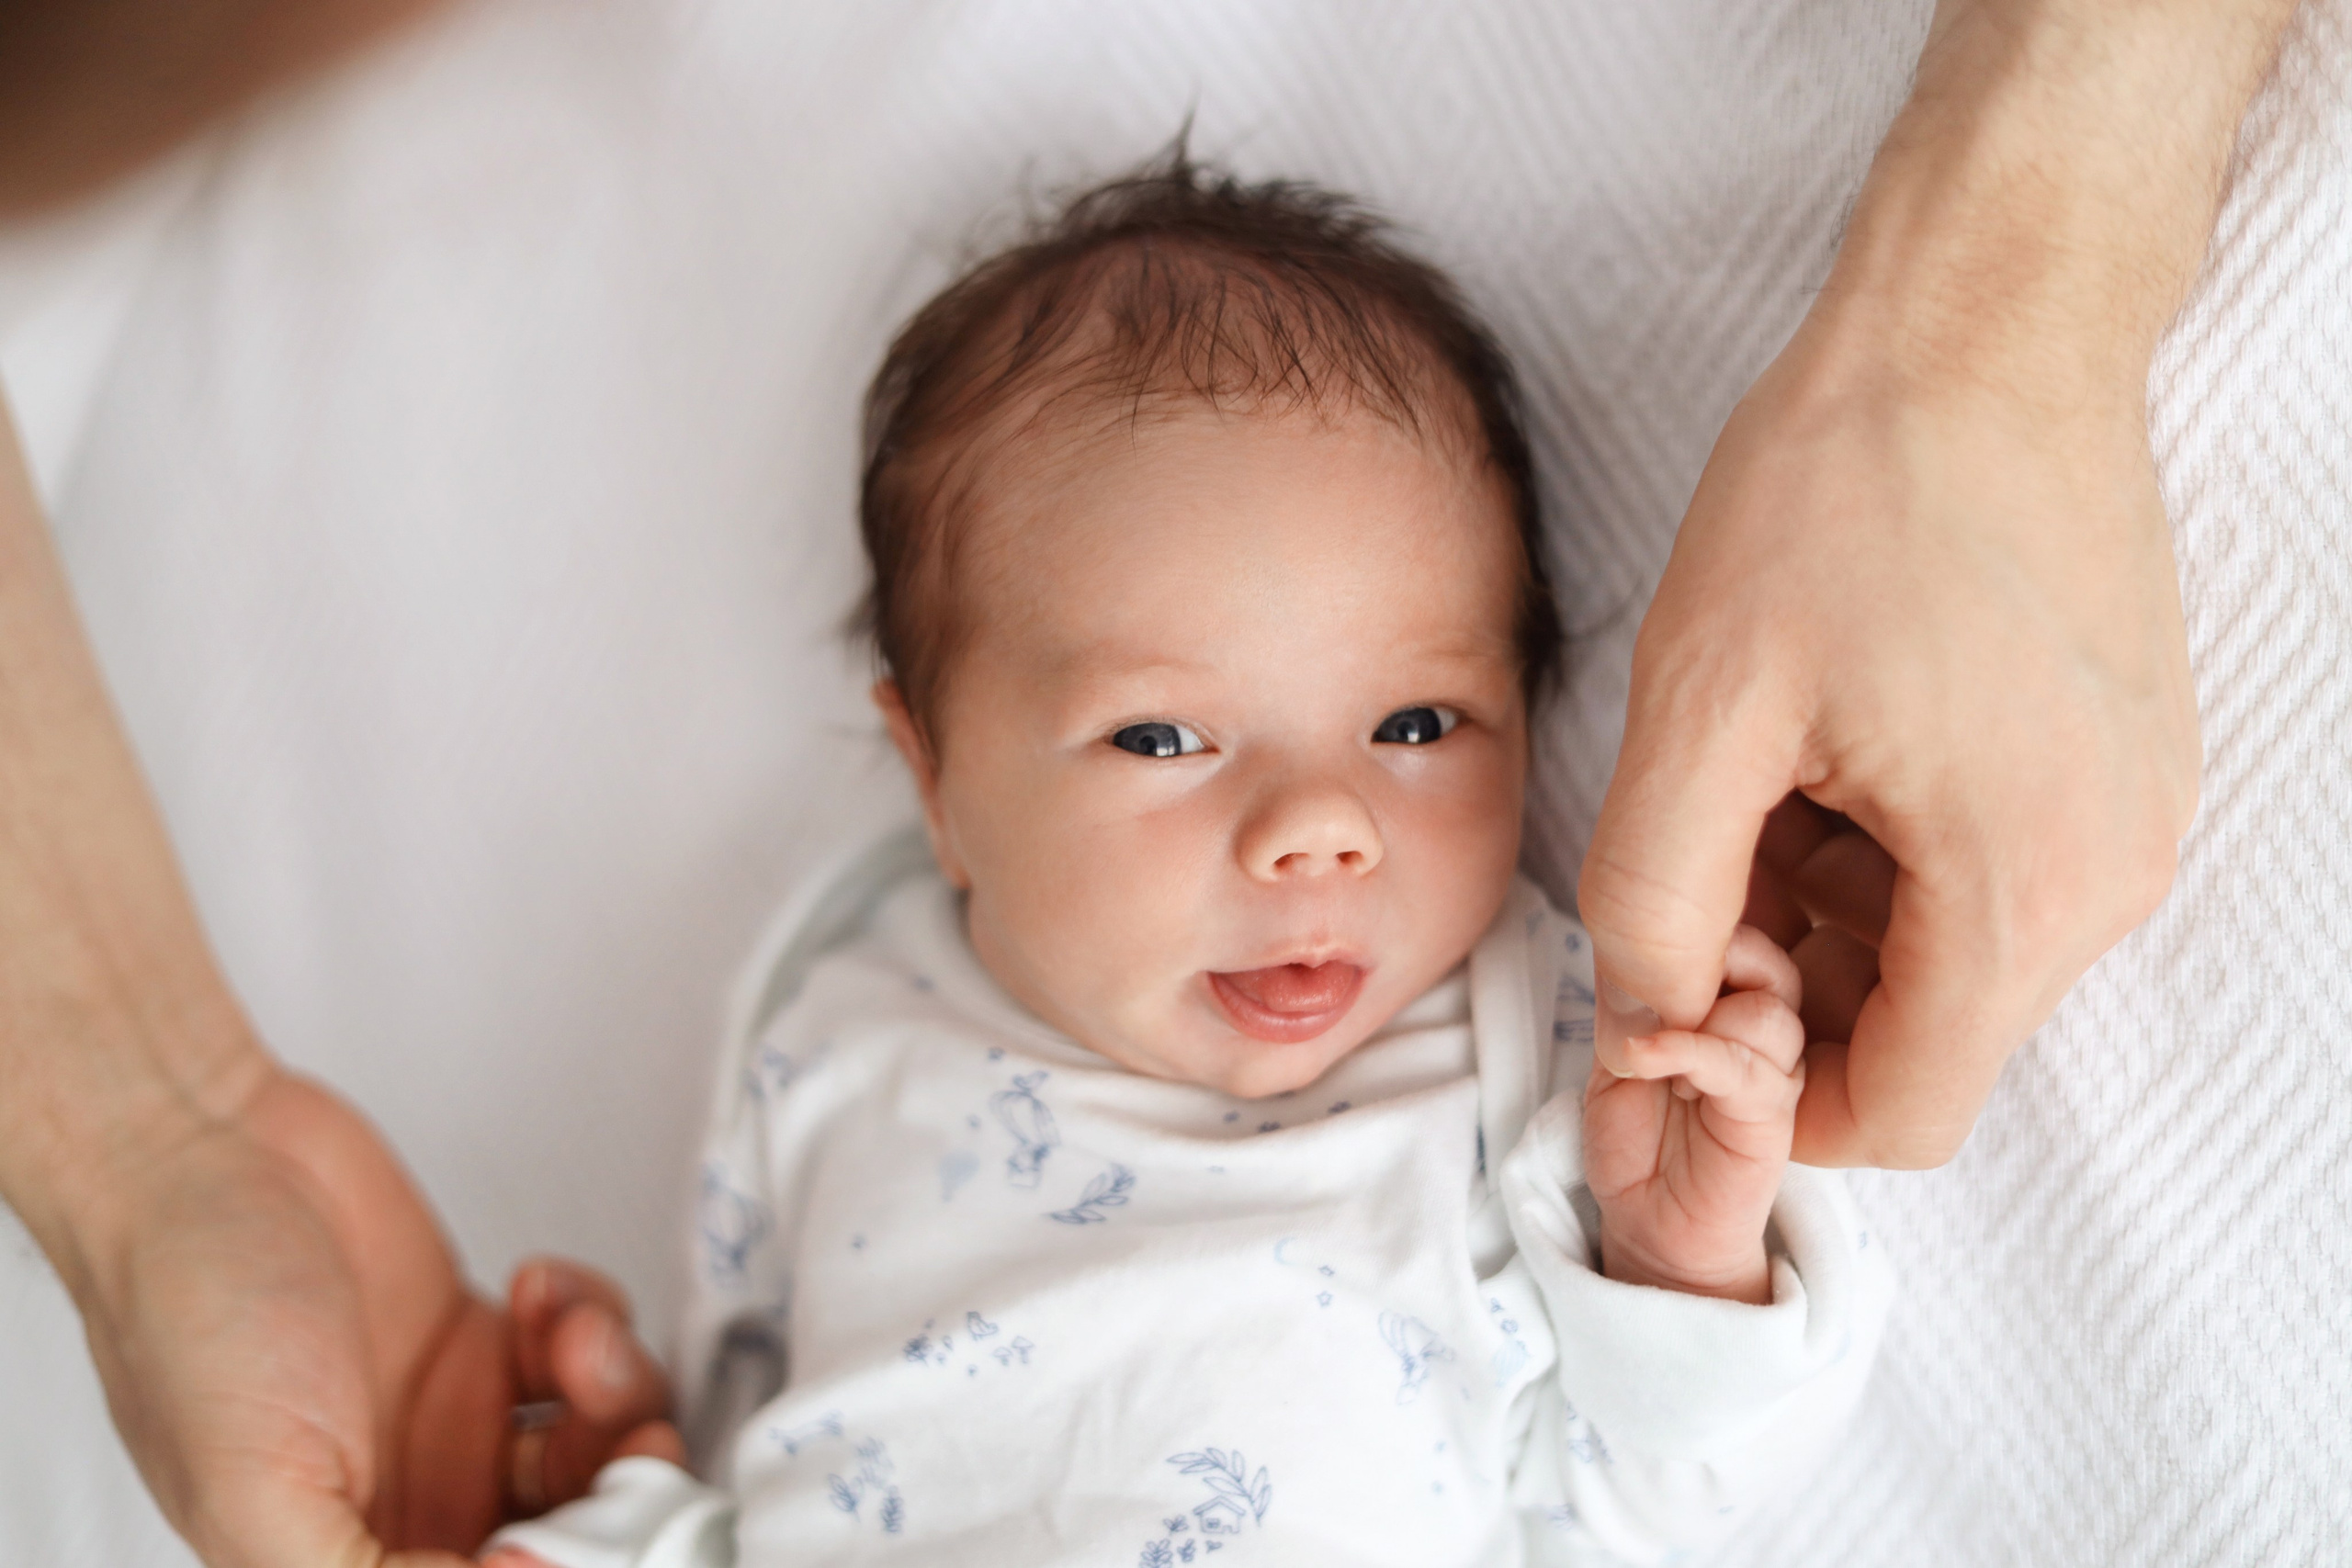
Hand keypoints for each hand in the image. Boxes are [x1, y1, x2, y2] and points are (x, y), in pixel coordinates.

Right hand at [77, 1069, 679, 1567]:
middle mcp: (418, 1509)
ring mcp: (461, 1425)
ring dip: (614, 1394)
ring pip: (603, 1450)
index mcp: (350, 1564)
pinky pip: (591, 1359)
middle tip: (626, 1432)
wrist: (195, 1153)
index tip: (595, 1522)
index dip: (565, 1567)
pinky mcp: (492, 1342)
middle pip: (579, 1536)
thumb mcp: (253, 1491)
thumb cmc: (184, 1312)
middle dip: (622, 1487)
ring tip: (568, 1338)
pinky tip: (535, 1295)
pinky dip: (589, 1321)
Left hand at [1574, 0, 2299, 1169]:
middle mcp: (2110, 875)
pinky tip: (1826, 741)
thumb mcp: (1703, 702)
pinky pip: (1992, 868)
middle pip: (1926, 1029)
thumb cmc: (1851, 486)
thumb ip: (1656, 893)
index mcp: (2020, 890)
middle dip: (1793, 979)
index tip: (1686, 993)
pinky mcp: (2123, 757)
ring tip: (1760, 771)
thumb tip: (1644, 1018)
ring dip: (1834, 905)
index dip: (1771, 1092)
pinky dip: (1891, 846)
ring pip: (1952, 949)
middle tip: (1701, 852)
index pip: (1904, 1115)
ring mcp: (2131, 813)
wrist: (1990, 320)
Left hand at [1582, 926, 1802, 1303]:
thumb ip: (1632, 994)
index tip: (1634, 955)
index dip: (1694, 929)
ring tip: (1646, 1050)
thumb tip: (1628, 930)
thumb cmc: (1635, 1138)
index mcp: (1731, 1005)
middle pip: (1773, 958)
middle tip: (1655, 989)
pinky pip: (1747, 1065)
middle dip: (1712, 957)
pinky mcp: (1771, 1119)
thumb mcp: (1616, 1049)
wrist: (1648, 1225)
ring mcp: (1774, 1073)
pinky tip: (1644, 1063)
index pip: (1741, 932)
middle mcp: (1762, 1032)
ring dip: (1699, 1012)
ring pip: (1772, 1007)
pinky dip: (1687, 1050)